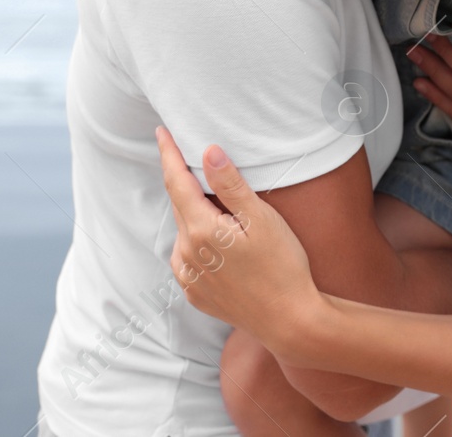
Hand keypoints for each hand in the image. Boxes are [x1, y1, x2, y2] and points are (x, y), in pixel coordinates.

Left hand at [156, 126, 321, 356]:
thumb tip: (209, 151)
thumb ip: (232, 186)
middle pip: (181, 205)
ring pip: (184, 231)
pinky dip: (197, 241)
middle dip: (186, 182)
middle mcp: (187, 254)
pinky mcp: (195, 293)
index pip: (177, 182)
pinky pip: (188, 257)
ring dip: (195, 214)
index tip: (161, 131)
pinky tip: (221, 242)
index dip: (169, 154)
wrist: (290, 321)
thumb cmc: (284, 266)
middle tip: (201, 163)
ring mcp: (189, 277)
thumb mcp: (263, 219)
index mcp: (201, 230)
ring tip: (224, 210)